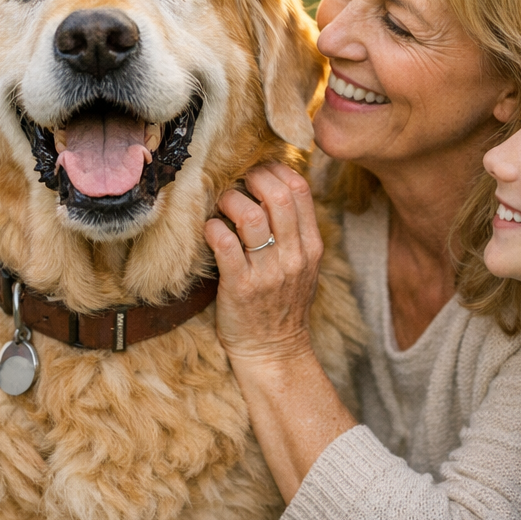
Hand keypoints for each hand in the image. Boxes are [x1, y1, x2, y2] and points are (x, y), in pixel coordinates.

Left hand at [205, 164, 322, 366]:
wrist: (274, 353)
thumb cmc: (283, 304)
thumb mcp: (303, 267)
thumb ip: (294, 231)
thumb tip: (272, 188)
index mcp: (311, 247)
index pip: (300, 191)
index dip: (276, 169)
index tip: (258, 166)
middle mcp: (293, 256)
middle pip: (277, 196)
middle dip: (252, 177)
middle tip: (236, 179)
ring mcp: (268, 272)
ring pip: (250, 215)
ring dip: (229, 200)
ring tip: (221, 204)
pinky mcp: (241, 286)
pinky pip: (225, 244)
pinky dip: (213, 228)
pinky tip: (209, 229)